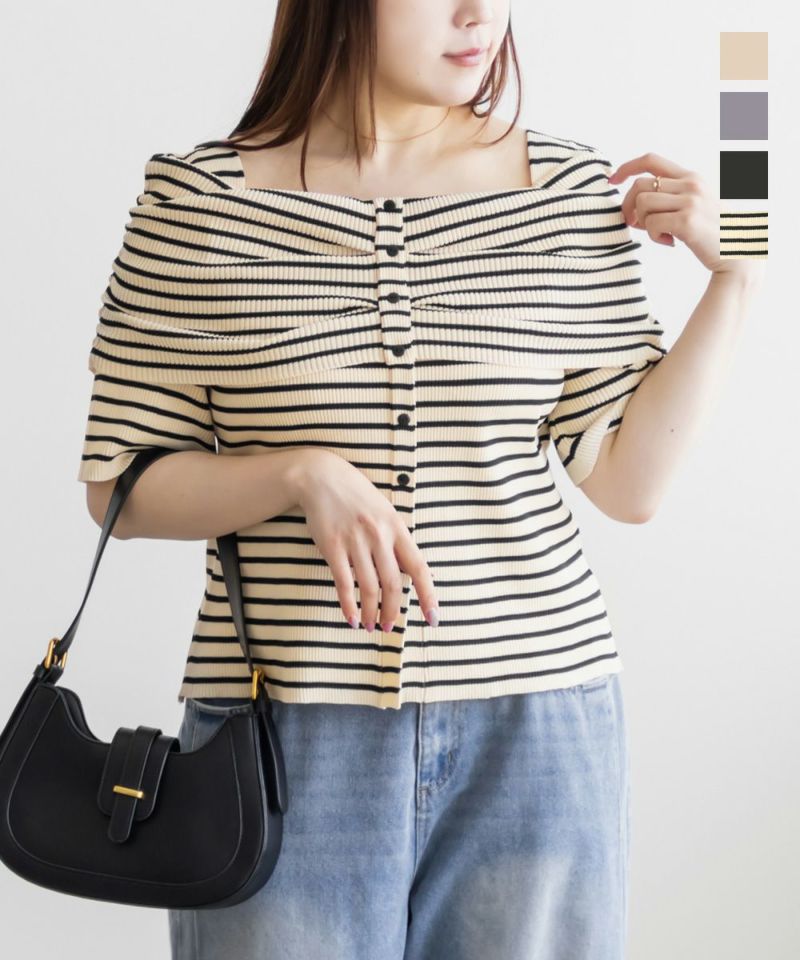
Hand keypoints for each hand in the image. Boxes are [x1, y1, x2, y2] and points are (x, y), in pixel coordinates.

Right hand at [293, 451, 438, 632]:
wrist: (323, 477)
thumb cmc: (357, 497)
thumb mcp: (385, 513)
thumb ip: (397, 542)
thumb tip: (412, 573)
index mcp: (397, 528)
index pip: (419, 568)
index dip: (428, 596)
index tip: (432, 618)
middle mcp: (379, 536)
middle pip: (393, 584)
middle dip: (393, 611)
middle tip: (389, 627)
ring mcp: (355, 541)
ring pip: (369, 587)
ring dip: (371, 612)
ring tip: (370, 626)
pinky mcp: (332, 546)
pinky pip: (344, 583)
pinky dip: (349, 604)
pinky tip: (351, 618)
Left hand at [607, 152, 731, 274]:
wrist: (739, 253)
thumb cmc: (712, 234)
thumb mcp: (695, 205)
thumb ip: (670, 199)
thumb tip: (633, 207)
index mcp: (691, 177)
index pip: (651, 160)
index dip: (626, 168)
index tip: (612, 181)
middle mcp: (691, 184)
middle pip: (639, 186)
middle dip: (628, 206)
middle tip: (635, 224)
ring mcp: (690, 201)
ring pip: (642, 204)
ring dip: (643, 224)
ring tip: (660, 234)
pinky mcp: (687, 221)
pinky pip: (651, 224)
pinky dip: (653, 237)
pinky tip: (669, 242)